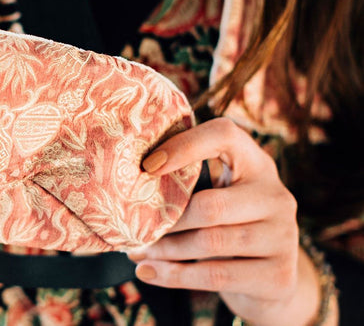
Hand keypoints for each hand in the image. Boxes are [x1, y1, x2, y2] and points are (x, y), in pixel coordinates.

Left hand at [131, 118, 323, 325]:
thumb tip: (129, 172)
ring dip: (165, 250)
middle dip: (166, 219)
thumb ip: (191, 176)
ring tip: (134, 251)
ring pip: (209, 243)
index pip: (224, 135)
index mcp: (256, 162)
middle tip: (131, 226)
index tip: (148, 165)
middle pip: (210, 205)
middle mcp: (276, 195)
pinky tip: (147, 272)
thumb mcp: (219, 190)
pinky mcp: (279, 276)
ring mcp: (283, 237)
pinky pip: (216, 275)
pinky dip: (175, 275)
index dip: (185, 145)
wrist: (271, 278)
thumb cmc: (229, 221)